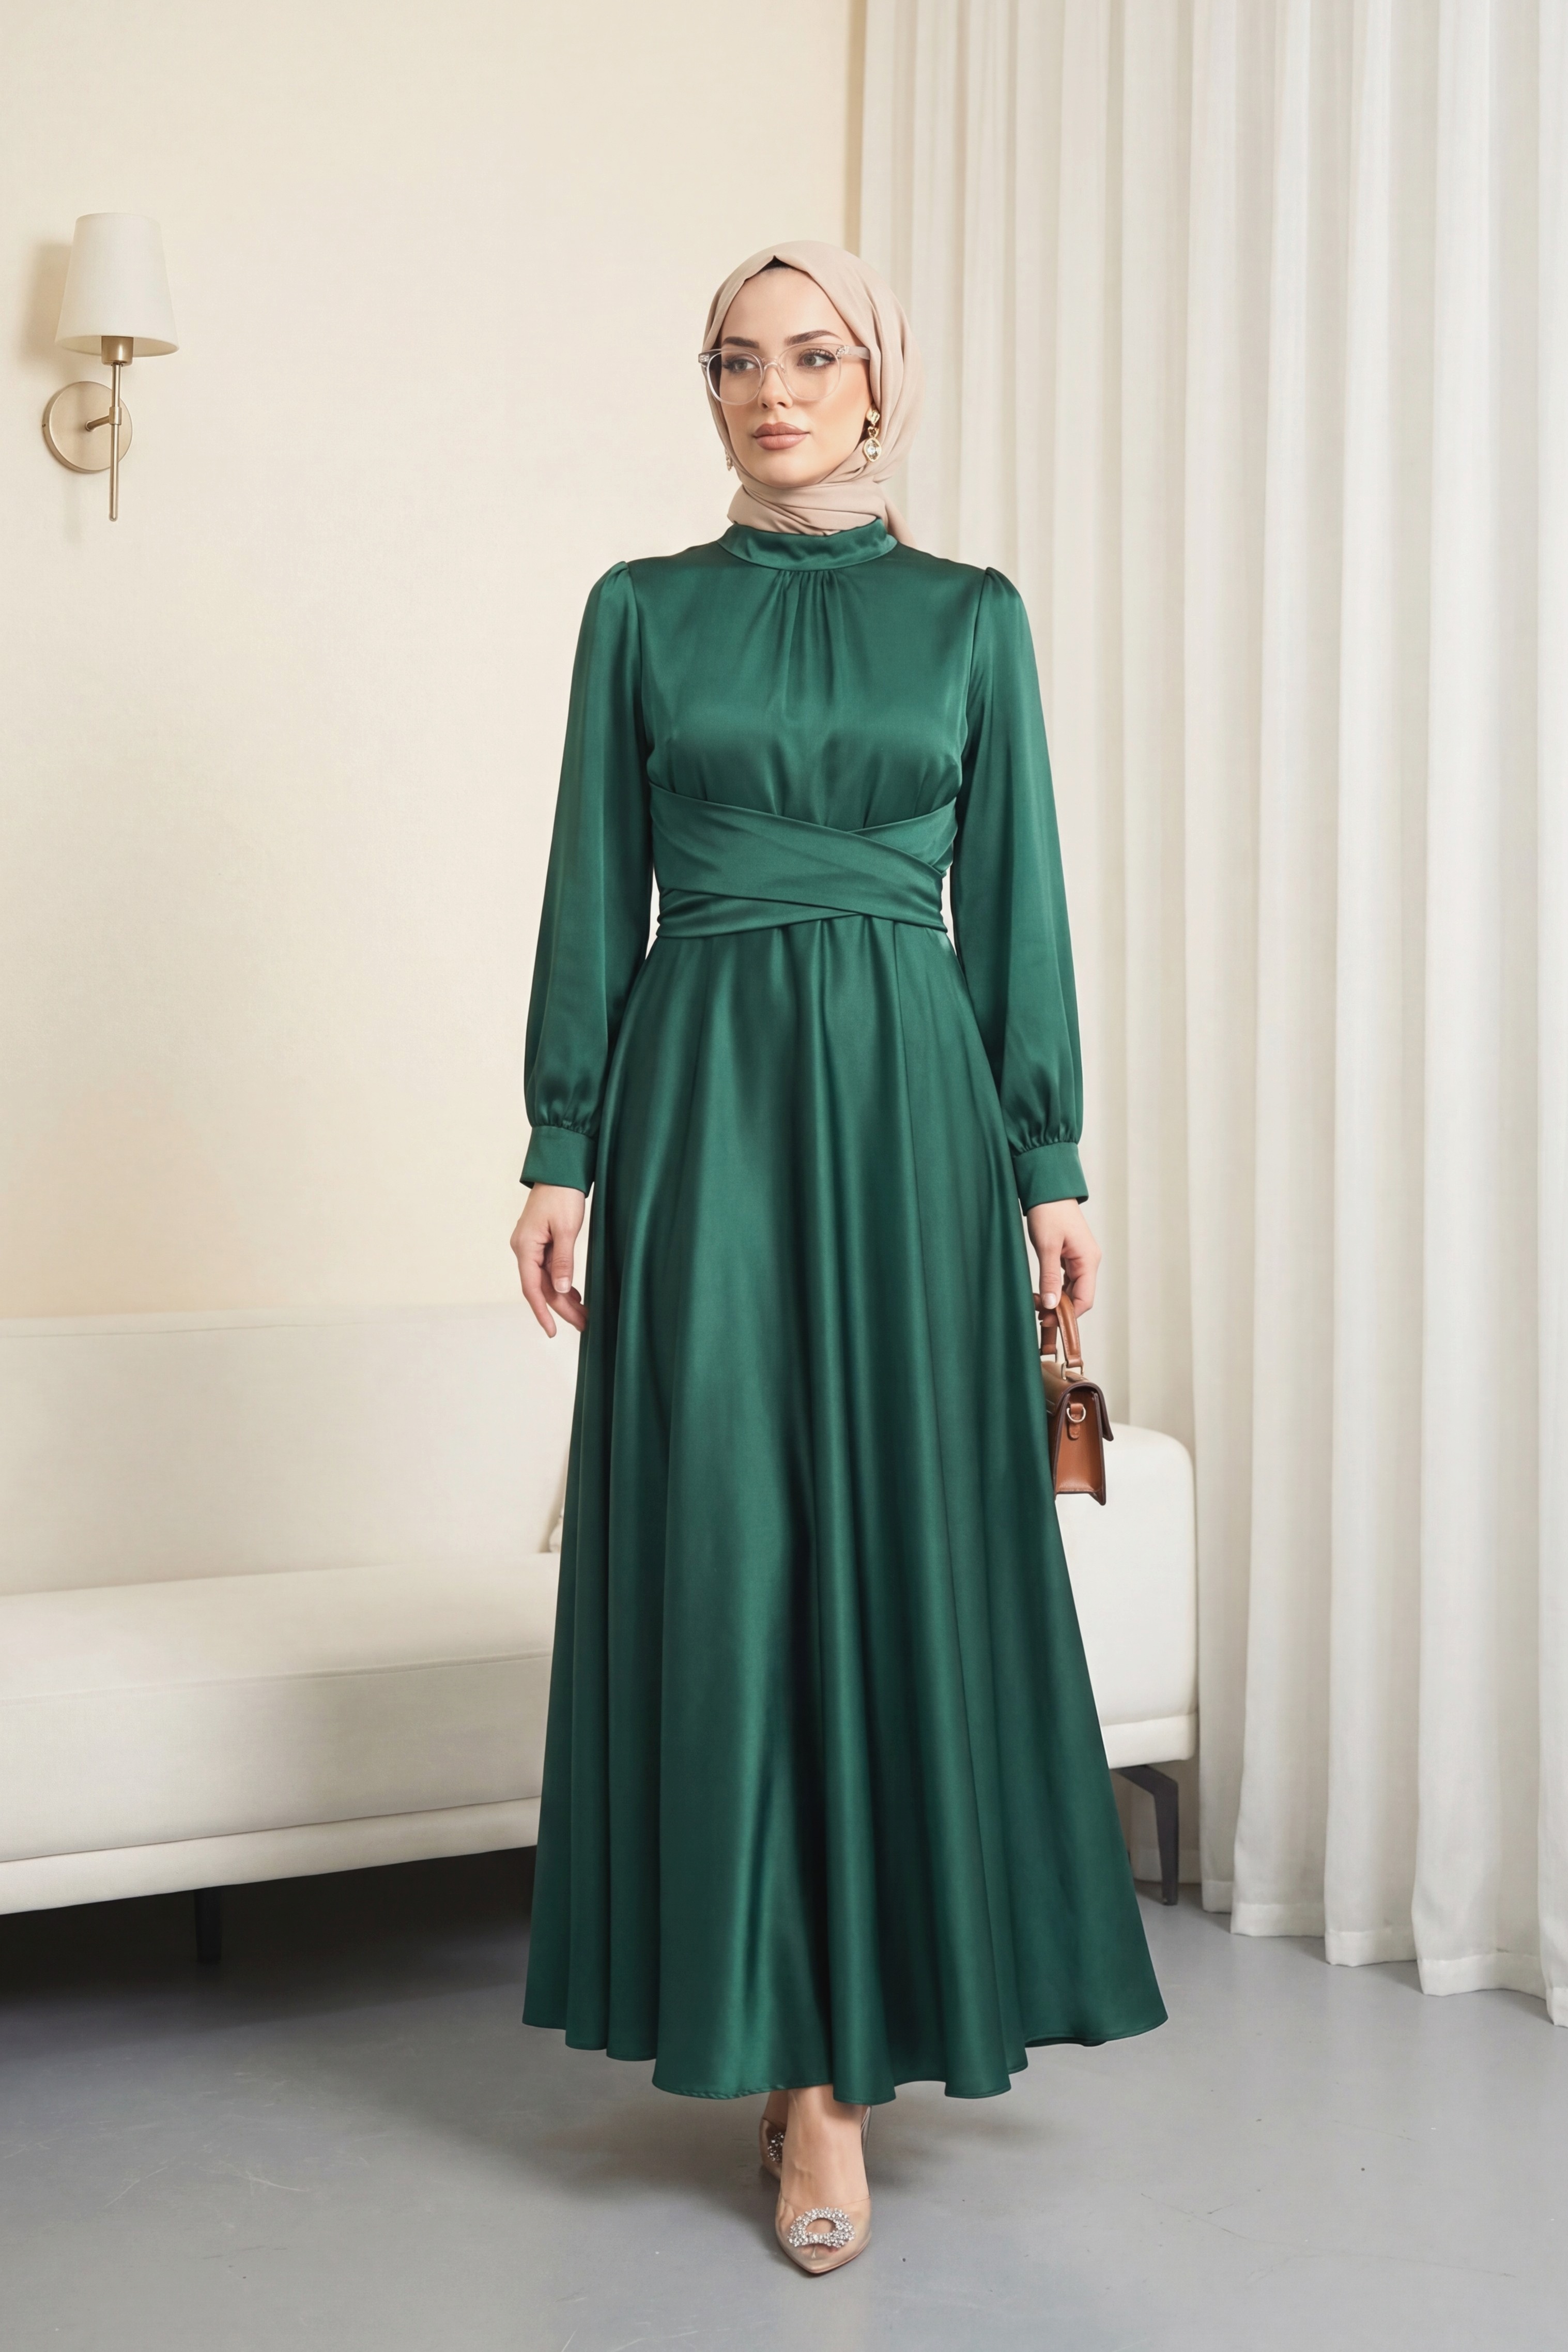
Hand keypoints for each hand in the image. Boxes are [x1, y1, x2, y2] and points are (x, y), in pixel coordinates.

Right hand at [511, 1184, 587, 1335]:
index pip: (532, 1289)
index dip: (543, 1312)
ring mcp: (531, 1246)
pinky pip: (549, 1268)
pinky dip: (562, 1282)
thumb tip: (561, 1291)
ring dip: (564, 1297)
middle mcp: (524, 1249)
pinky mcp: (540, 1242)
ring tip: (583, 1314)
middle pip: (542, 1287)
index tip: (553, 1331)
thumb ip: (563, 1262)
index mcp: (525, 1248)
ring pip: (547, 1279)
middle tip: (584, 1324)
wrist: (559, 1170)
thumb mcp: (565, 1230)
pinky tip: (575, 1293)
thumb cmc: (562, 1196)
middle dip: (561, 1308)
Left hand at [1026, 1198, 1100, 1314]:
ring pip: (1072, 1289)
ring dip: (1056, 1299)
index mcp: (1088, 1260)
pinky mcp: (1071, 1255)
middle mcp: (1088, 1261)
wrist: (1048, 1189)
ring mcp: (1080, 1258)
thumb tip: (1052, 1305)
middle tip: (1037, 1315)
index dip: (1068, 1315)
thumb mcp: (1047, 1247)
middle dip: (1060, 1309)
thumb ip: (1049, 1278)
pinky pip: (1067, 1279)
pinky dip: (1055, 1288)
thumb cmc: (1049, 1212)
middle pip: (1080, 1296)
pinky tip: (1042, 1292)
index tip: (1047, 1321)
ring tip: (1036, 1304)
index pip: (1085, 1299)